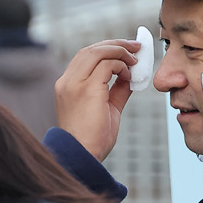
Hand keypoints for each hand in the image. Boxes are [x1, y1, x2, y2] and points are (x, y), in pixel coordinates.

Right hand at [54, 39, 141, 160]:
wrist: (82, 157)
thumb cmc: (92, 139)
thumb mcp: (107, 109)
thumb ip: (116, 90)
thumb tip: (131, 76)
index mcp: (67, 86)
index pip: (85, 57)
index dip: (106, 49)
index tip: (125, 51)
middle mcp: (67, 81)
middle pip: (90, 49)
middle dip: (115, 44)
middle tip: (136, 47)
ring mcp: (75, 84)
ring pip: (97, 52)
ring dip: (119, 51)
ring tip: (135, 59)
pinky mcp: (87, 89)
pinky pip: (107, 65)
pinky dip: (121, 65)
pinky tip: (129, 75)